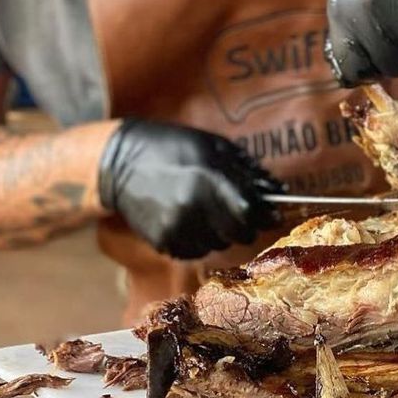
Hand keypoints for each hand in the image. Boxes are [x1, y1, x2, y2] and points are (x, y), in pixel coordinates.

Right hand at [98, 120, 281, 259]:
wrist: (120, 164)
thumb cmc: (172, 147)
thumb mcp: (211, 146)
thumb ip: (244, 170)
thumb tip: (277, 190)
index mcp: (207, 179)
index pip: (249, 212)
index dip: (266, 215)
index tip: (273, 213)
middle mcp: (193, 207)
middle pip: (238, 233)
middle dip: (246, 225)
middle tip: (243, 215)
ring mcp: (176, 228)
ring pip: (219, 245)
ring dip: (223, 233)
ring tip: (211, 213)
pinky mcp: (162, 242)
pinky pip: (196, 251)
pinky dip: (201, 241)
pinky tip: (193, 222)